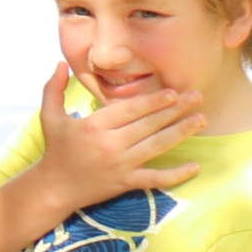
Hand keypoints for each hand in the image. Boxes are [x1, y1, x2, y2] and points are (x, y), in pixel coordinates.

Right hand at [35, 60, 200, 207]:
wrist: (53, 188)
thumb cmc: (55, 150)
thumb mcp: (49, 117)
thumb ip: (54, 89)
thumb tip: (61, 63)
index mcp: (94, 126)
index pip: (130, 110)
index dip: (153, 101)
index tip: (173, 92)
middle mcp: (109, 144)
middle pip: (149, 125)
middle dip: (175, 110)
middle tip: (196, 97)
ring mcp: (120, 165)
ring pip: (157, 146)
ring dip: (182, 132)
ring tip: (201, 119)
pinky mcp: (126, 182)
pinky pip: (155, 178)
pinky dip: (176, 174)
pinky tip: (195, 166)